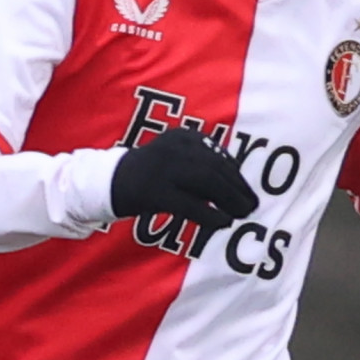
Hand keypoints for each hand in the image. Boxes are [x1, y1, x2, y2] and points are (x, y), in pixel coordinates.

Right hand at [108, 125, 259, 231]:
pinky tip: (222, 223)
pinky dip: (210, 214)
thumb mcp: (174, 159)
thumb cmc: (147, 174)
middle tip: (252, 205)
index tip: (246, 190)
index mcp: (181, 137)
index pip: (217, 154)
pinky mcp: (155, 192)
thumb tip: (234, 182)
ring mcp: (163, 169)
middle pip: (215, 168)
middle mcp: (174, 148)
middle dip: (237, 187)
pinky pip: (190, 204)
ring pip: (207, 182)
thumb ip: (199, 164)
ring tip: (242, 214)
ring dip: (230, 199)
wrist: (107, 182)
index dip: (236, 174)